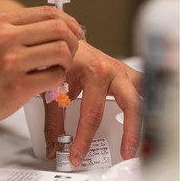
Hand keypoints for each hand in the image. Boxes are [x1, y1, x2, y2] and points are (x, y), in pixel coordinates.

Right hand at [0, 6, 82, 128]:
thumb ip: (20, 32)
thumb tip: (56, 31)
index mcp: (1, 22)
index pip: (49, 13)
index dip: (69, 23)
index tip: (74, 34)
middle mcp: (5, 38)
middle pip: (60, 29)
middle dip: (73, 42)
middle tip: (70, 53)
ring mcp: (11, 62)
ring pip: (62, 51)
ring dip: (67, 62)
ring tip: (58, 69)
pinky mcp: (17, 87)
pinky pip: (55, 76)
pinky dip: (58, 79)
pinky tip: (48, 83)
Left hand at [44, 40, 142, 165]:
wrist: (65, 41)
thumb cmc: (59, 59)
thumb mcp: (53, 89)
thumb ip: (53, 120)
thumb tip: (54, 145)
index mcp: (93, 72)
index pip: (91, 114)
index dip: (84, 139)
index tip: (78, 155)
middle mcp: (112, 70)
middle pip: (130, 104)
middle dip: (130, 132)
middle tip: (125, 152)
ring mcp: (121, 71)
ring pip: (142, 96)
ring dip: (141, 119)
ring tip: (135, 140)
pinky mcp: (124, 73)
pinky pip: (141, 88)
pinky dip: (143, 103)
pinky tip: (138, 116)